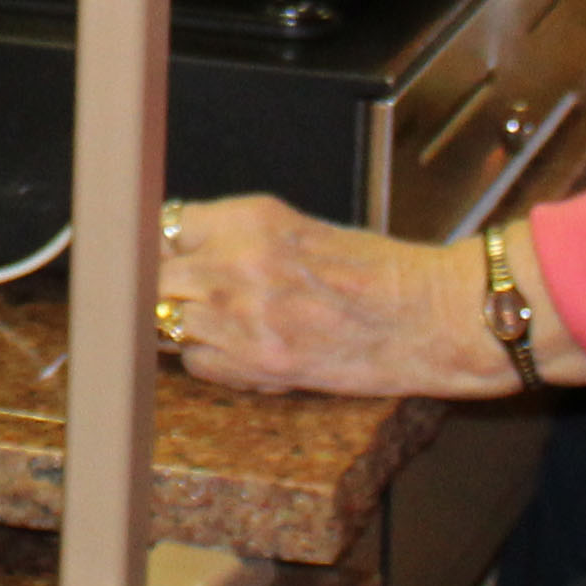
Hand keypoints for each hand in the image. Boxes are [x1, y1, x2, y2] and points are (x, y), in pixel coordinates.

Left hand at [155, 194, 585, 399]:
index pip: (166, 225)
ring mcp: (248, 317)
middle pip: (155, 275)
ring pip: (168, 323)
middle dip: (162, 287)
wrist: (431, 315)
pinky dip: (210, 364)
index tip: (159, 255)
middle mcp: (242, 262)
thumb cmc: (378, 272)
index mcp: (253, 218)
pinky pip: (199, 367)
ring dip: (183, 326)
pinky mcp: (263, 365)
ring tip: (217, 325)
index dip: (162, 246)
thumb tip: (180, 247)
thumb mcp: (300, 230)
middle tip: (177, 296)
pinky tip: (241, 354)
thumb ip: (238, 237)